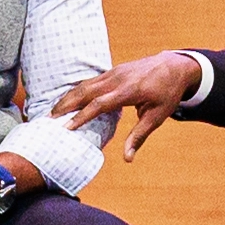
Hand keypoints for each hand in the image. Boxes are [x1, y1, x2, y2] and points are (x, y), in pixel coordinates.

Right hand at [53, 50, 206, 162]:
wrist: (175, 65)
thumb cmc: (167, 93)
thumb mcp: (157, 117)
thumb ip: (139, 137)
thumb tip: (127, 159)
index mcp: (129, 91)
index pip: (99, 104)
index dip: (81, 116)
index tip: (66, 128)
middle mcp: (118, 79)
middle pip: (85, 92)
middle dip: (66, 105)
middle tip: (49, 120)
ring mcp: (114, 73)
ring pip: (85, 85)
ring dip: (68, 97)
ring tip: (52, 112)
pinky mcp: (113, 71)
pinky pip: (91, 81)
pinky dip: (76, 91)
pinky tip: (67, 100)